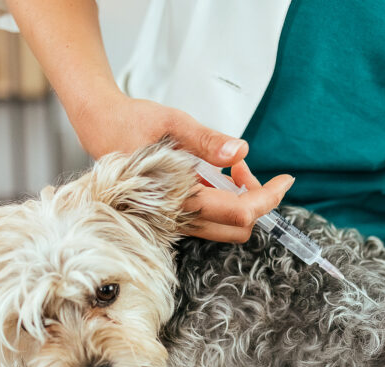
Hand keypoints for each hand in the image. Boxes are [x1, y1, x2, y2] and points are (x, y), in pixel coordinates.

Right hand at [76, 94, 293, 242]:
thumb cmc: (132, 122)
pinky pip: (211, 221)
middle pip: (238, 227)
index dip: (269, 196)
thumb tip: (239, 150)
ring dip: (240, 201)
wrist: (98, 127)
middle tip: (244, 167)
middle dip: (256, 200)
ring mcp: (175, 221)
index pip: (240, 211)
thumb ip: (206, 139)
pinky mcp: (173, 217)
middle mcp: (178, 218)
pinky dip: (225, 201)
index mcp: (178, 198)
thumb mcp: (171, 122)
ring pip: (226, 227)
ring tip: (230, 168)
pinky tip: (215, 175)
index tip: (285, 178)